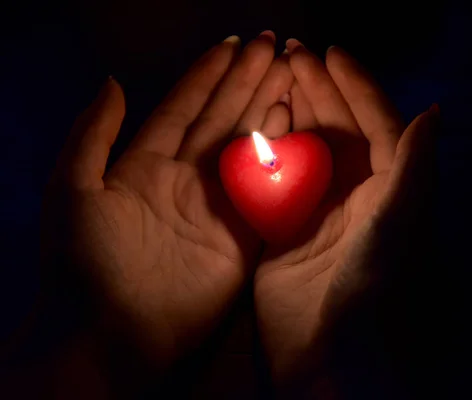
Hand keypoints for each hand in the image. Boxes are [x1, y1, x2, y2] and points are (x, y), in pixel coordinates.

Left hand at [40, 33, 277, 375]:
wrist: (109, 331)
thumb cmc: (85, 259)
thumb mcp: (72, 187)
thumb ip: (92, 133)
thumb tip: (113, 81)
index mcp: (146, 163)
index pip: (184, 108)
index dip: (207, 75)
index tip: (234, 45)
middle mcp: (187, 179)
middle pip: (222, 121)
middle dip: (246, 82)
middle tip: (274, 47)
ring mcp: (218, 207)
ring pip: (248, 149)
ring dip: (268, 111)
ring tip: (290, 75)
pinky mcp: (243, 237)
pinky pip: (266, 192)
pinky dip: (283, 161)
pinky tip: (296, 128)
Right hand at [253, 41, 437, 393]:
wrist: (332, 354)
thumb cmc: (375, 285)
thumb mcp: (401, 222)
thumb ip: (415, 166)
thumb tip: (434, 110)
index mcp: (391, 189)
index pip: (376, 125)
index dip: (356, 87)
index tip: (331, 54)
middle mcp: (357, 196)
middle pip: (337, 131)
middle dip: (317, 91)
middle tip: (291, 55)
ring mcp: (319, 212)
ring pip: (305, 151)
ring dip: (290, 114)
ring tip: (272, 80)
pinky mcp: (286, 232)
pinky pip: (276, 182)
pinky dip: (265, 155)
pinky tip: (252, 131)